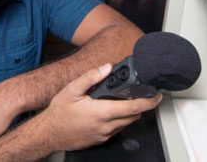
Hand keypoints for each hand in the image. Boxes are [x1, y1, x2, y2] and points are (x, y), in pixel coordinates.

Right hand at [42, 64, 161, 150]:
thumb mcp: (72, 89)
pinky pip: (117, 129)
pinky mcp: (100, 140)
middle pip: (134, 116)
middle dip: (140, 106)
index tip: (157, 96)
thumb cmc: (59, 113)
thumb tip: (106, 68)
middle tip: (140, 94)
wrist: (49, 133)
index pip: (134, 108)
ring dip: (130, 113)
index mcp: (102, 112)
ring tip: (124, 101)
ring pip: (126, 123)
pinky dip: (119, 120)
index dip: (149, 102)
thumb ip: (91, 77)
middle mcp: (106, 126)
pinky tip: (110, 111)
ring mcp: (104, 135)